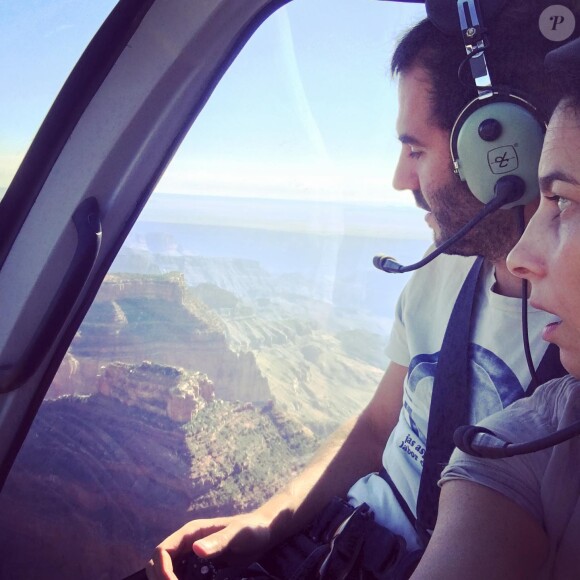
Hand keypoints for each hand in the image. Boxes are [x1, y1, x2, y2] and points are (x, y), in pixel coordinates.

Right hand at [145, 513, 272, 579]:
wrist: (262, 535)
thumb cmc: (250, 530)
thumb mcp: (237, 535)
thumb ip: (219, 541)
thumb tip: (196, 549)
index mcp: (191, 533)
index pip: (163, 550)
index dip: (162, 569)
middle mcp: (186, 544)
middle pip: (158, 563)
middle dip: (161, 579)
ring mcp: (191, 557)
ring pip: (167, 573)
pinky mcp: (198, 569)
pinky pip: (181, 578)